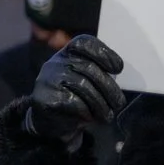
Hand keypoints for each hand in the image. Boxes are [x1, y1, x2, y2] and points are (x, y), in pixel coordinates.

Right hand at [23, 36, 125, 151]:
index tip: (118, 69)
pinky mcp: (44, 98)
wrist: (51, 121)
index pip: (84, 43)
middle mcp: (55, 63)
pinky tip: (88, 117)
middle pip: (89, 68)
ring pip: (83, 86)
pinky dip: (86, 112)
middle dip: (109, 88)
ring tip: (107, 115)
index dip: (104, 54)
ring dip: (101, 104)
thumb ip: (99, 71)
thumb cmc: (76, 98)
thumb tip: (118, 72)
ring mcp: (48, 79)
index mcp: (67, 54)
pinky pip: (73, 103)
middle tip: (118, 103)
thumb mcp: (87, 79)